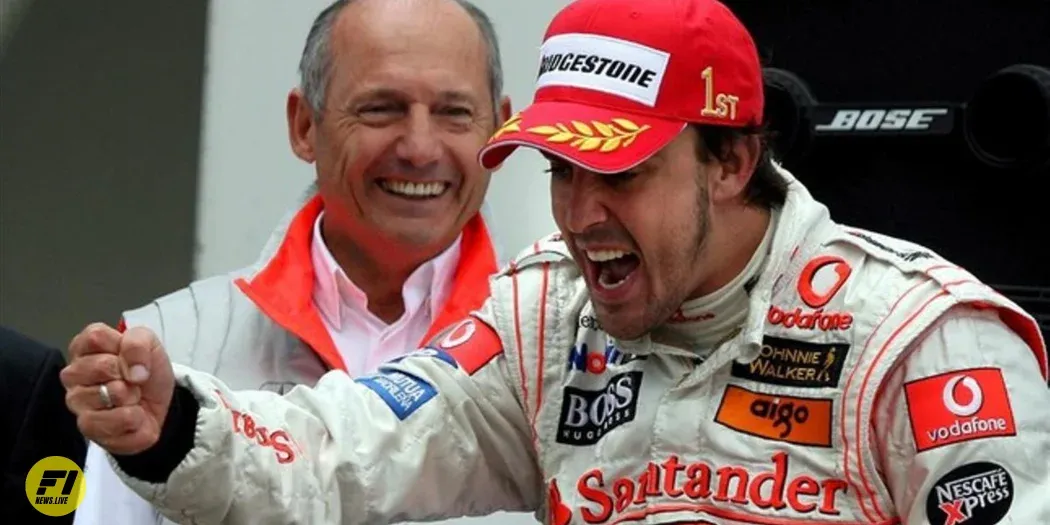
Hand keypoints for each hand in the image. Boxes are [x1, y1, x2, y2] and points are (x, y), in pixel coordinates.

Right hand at [61, 323, 174, 454]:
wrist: (159, 406)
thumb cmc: (146, 373)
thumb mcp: (150, 345)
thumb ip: (138, 343)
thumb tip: (132, 370)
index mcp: (84, 349)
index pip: (94, 337)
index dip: (123, 347)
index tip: (130, 357)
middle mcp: (73, 375)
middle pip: (101, 366)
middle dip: (128, 374)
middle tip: (133, 381)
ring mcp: (77, 402)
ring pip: (107, 394)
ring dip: (131, 397)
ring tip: (131, 398)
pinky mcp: (88, 427)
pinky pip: (113, 420)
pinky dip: (133, 418)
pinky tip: (132, 416)